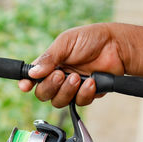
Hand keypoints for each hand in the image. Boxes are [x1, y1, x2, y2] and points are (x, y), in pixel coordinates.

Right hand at [18, 23, 142, 107]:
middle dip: (50, 86)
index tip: (26, 86)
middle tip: (61, 74)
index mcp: (50, 64)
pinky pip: (79, 102)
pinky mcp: (87, 94)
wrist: (116, 46)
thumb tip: (32, 73)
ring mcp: (72, 87)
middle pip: (43, 94)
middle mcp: (59, 77)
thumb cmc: (91, 39)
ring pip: (59, 102)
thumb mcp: (66, 42)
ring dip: (67, 91)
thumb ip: (49, 58)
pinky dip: (84, 93)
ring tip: (77, 77)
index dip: (27, 84)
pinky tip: (91, 81)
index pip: (33, 78)